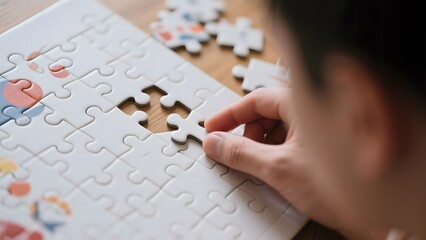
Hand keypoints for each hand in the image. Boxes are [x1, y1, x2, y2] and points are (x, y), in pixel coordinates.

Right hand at [203, 88, 366, 238]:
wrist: (373, 211)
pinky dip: (274, 154)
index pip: (256, 100)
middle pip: (265, 115)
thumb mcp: (279, 168)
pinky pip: (288, 143)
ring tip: (258, 167)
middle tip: (234, 152)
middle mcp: (311, 113)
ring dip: (260, 147)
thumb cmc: (341, 182)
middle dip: (246, 134)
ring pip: (276, 130)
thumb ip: (241, 153)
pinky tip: (274, 171)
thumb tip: (217, 144)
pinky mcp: (318, 147)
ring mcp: (315, 130)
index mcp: (303, 104)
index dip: (230, 115)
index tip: (213, 128)